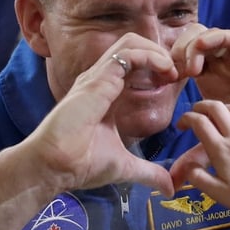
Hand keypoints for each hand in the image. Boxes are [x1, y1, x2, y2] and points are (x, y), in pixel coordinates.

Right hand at [11, 35, 179, 203]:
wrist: (53, 167)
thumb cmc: (79, 164)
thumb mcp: (124, 166)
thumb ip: (149, 173)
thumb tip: (170, 187)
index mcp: (106, 92)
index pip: (134, 62)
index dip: (158, 66)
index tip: (174, 83)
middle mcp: (101, 79)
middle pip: (134, 45)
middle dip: (160, 54)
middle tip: (176, 74)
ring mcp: (97, 77)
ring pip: (131, 42)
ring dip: (157, 52)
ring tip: (171, 72)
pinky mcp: (97, 80)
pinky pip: (126, 54)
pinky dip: (150, 57)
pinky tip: (163, 72)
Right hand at [170, 100, 229, 215]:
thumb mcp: (218, 193)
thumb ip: (198, 178)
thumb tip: (188, 167)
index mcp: (220, 149)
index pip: (199, 122)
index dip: (186, 119)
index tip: (181, 126)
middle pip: (215, 107)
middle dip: (200, 106)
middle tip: (194, 115)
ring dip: (219, 108)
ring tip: (213, 117)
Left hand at [172, 27, 229, 162]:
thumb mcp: (223, 153)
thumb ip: (199, 158)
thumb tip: (174, 177)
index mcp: (212, 89)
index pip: (183, 68)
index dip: (168, 71)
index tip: (160, 85)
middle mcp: (224, 72)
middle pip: (192, 46)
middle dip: (176, 53)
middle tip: (170, 71)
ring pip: (209, 36)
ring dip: (192, 45)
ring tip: (186, 65)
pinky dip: (215, 38)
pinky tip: (202, 50)